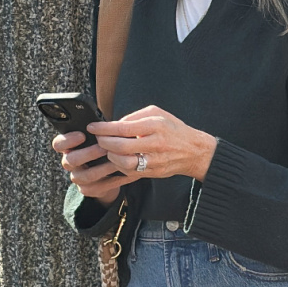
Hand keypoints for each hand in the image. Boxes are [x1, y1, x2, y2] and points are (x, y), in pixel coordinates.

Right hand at [50, 131, 128, 205]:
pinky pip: (99, 187)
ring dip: (103, 168)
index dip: (68, 140)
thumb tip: (105, 125)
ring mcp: (77, 178)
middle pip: (71, 160)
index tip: (82, 135)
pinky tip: (126, 173)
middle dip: (89, 153)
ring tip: (117, 161)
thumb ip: (97, 133)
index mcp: (69, 148)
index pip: (58, 144)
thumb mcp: (97, 139)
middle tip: (104, 148)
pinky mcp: (87, 190)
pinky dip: (115, 180)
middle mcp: (69, 163)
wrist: (106, 174)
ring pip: (86, 175)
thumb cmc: (101, 151)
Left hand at [92, 106, 217, 182]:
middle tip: (98, 138)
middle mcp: (156, 144)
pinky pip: (130, 172)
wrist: (194, 151)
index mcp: (156, 126)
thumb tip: (115, 124)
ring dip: (111, 156)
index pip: (123, 128)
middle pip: (121, 147)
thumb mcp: (157, 114)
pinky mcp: (153, 173)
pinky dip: (119, 165)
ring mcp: (155, 161)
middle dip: (104, 143)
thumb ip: (135, 116)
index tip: (93, 127)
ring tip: (108, 149)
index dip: (104, 128)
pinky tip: (117, 158)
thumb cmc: (174, 130)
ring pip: (124, 163)